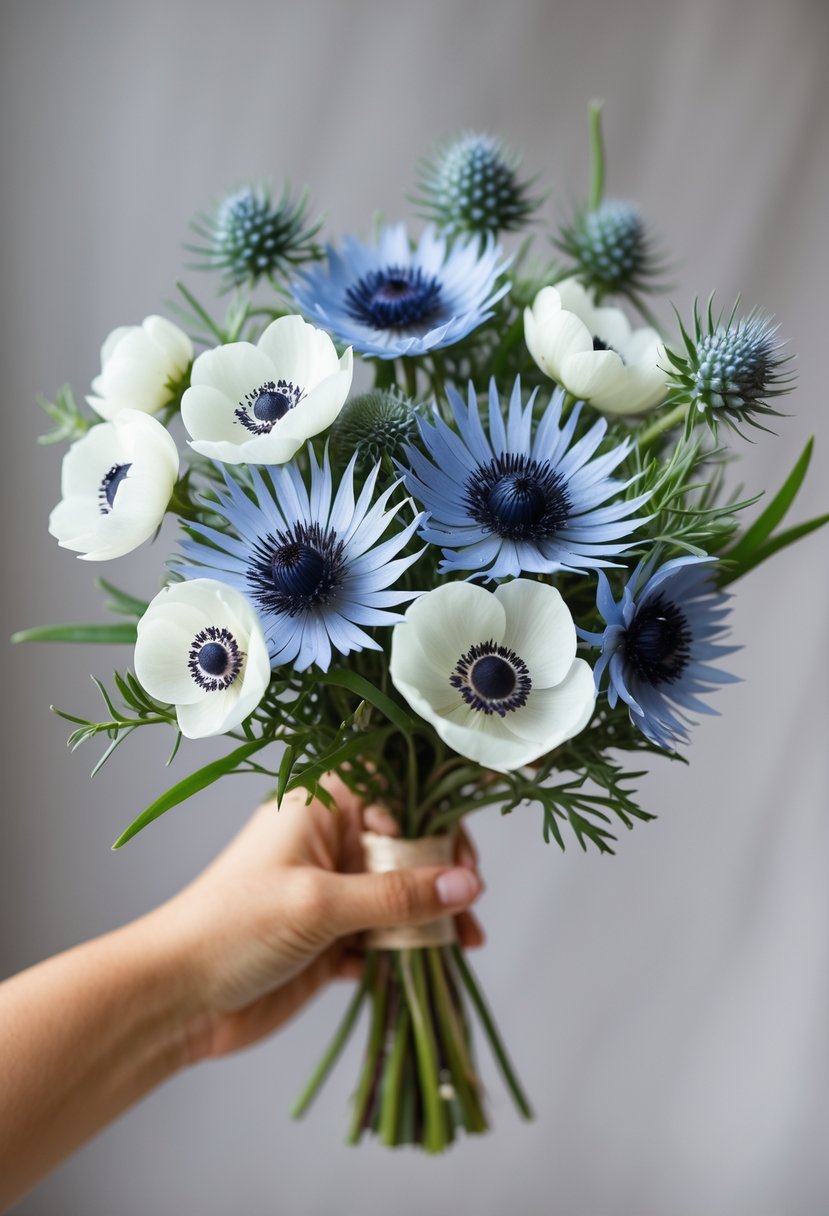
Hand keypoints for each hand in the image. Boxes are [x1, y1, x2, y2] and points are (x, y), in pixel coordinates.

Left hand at [163, 774, 483, 1062]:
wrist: (176, 1000)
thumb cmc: (232, 927)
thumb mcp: (319, 904)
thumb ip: (396, 896)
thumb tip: (467, 885)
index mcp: (319, 807)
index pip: (395, 792)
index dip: (434, 818)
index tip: (464, 857)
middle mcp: (329, 842)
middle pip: (406, 844)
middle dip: (443, 872)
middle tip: (470, 903)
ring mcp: (333, 891)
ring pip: (401, 893)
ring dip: (435, 915)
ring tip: (466, 942)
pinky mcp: (333, 938)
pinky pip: (386, 935)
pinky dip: (412, 947)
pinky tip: (438, 962)